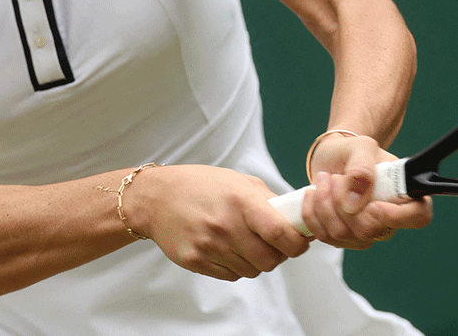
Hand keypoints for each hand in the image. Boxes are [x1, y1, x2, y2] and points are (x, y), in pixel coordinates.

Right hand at [125, 165, 310, 280]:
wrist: (156, 197)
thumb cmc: (201, 185)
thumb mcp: (239, 181)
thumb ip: (269, 201)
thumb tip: (297, 217)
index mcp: (241, 202)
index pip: (281, 234)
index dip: (298, 244)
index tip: (301, 242)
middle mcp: (226, 226)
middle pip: (270, 260)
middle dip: (279, 255)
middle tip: (275, 245)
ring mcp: (209, 246)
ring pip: (252, 270)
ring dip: (257, 261)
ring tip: (248, 244)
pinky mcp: (196, 262)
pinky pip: (231, 276)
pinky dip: (238, 267)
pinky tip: (230, 249)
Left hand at [301, 134, 432, 249]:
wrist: (334, 158)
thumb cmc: (353, 152)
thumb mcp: (361, 147)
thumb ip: (361, 168)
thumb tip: (354, 201)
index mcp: (405, 194)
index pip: (418, 216)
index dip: (398, 216)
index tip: (373, 204)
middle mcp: (389, 219)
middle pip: (370, 230)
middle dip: (343, 202)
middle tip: (337, 177)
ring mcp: (366, 233)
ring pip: (343, 234)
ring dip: (324, 203)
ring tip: (325, 179)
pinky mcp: (343, 239)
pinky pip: (325, 236)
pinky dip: (312, 213)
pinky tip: (314, 195)